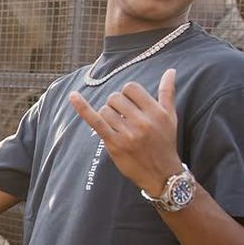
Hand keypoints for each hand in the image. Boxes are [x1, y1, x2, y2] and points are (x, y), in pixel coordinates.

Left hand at [67, 68, 182, 196]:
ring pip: (105, 109)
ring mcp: (127, 133)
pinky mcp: (114, 143)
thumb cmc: (165, 142)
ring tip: (118, 126)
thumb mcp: (171, 117)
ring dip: (107, 115)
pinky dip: (82, 108)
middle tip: (123, 118)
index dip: (127, 94)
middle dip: (116, 105)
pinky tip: (72, 96)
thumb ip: (168, 92)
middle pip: (115, 97)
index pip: (131, 88)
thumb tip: (170, 70)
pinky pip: (95, 121)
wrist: (161, 174)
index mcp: (156, 112)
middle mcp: (142, 122)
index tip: (130, 104)